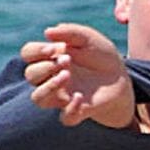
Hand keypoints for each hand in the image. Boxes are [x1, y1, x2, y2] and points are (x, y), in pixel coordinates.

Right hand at [20, 23, 137, 127]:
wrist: (121, 77)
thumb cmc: (100, 55)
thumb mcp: (89, 38)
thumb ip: (70, 32)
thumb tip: (47, 32)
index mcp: (51, 58)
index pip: (28, 54)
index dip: (35, 51)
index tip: (53, 49)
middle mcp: (50, 78)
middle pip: (31, 75)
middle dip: (45, 67)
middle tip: (67, 61)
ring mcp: (61, 96)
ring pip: (38, 98)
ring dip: (49, 86)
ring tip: (67, 76)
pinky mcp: (76, 111)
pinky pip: (64, 118)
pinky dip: (70, 109)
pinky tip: (80, 97)